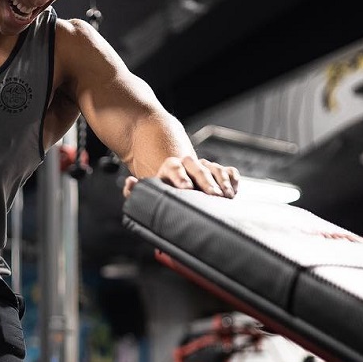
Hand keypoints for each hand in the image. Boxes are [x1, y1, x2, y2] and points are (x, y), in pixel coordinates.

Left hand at [123, 156, 238, 197]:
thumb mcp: (147, 191)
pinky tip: (233, 192)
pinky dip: (233, 180)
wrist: (175, 178)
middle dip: (206, 181)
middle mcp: (189, 164)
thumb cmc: (163, 189)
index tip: (186, 188)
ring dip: (222, 181)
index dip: (180, 177)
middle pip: (198, 168)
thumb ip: (135, 190)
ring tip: (226, 196)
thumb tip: (129, 183)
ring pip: (216, 168)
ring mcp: (205, 167)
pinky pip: (229, 171)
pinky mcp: (219, 171)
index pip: (174, 168)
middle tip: (213, 195)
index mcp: (170, 168)